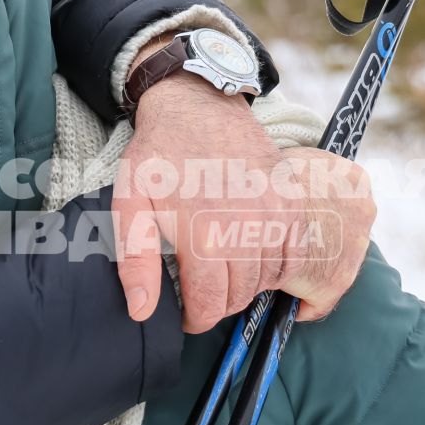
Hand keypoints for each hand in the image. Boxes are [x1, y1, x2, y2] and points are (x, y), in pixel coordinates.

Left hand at [113, 75, 375, 332]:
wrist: (199, 105)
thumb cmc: (160, 157)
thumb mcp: (130, 203)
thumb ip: (136, 261)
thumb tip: (142, 312)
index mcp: (203, 234)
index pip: (209, 306)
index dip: (195, 319)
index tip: (186, 314)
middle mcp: (246, 228)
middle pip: (240, 297)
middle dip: (218, 303)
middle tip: (201, 289)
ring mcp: (276, 215)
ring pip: (267, 280)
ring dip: (246, 285)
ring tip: (223, 271)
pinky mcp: (292, 203)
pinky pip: (294, 257)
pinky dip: (276, 266)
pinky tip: (253, 256)